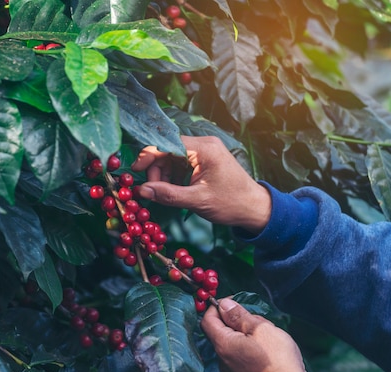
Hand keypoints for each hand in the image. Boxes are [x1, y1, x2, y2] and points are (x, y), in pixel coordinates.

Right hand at [130, 135, 270, 233]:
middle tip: (152, 190)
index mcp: (204, 148)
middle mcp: (204, 144)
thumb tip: (142, 191)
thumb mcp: (197, 201)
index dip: (148, 156)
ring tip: (164, 193)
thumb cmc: (231, 204)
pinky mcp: (205, 159)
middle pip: (168, 149)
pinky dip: (173, 175)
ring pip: (172, 156)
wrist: (255, 208)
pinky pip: (181, 162)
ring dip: (164, 173)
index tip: (135, 172)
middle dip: (156, 169)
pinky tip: (174, 190)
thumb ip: (168, 195)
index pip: (167, 144)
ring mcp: (205, 150)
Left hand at [201, 298, 315, 371]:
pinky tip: (266, 349)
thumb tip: (223, 304)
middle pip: (220, 331)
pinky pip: (239, 356)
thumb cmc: (277, 359)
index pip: (207, 320)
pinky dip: (248, 348)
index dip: (216, 307)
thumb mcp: (260, 328)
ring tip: (266, 336)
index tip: (232, 302)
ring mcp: (231, 370)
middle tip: (257, 320)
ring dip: (245, 334)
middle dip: (236, 320)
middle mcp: (222, 359)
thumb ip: (238, 315)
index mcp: (223, 344)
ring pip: (232, 343)